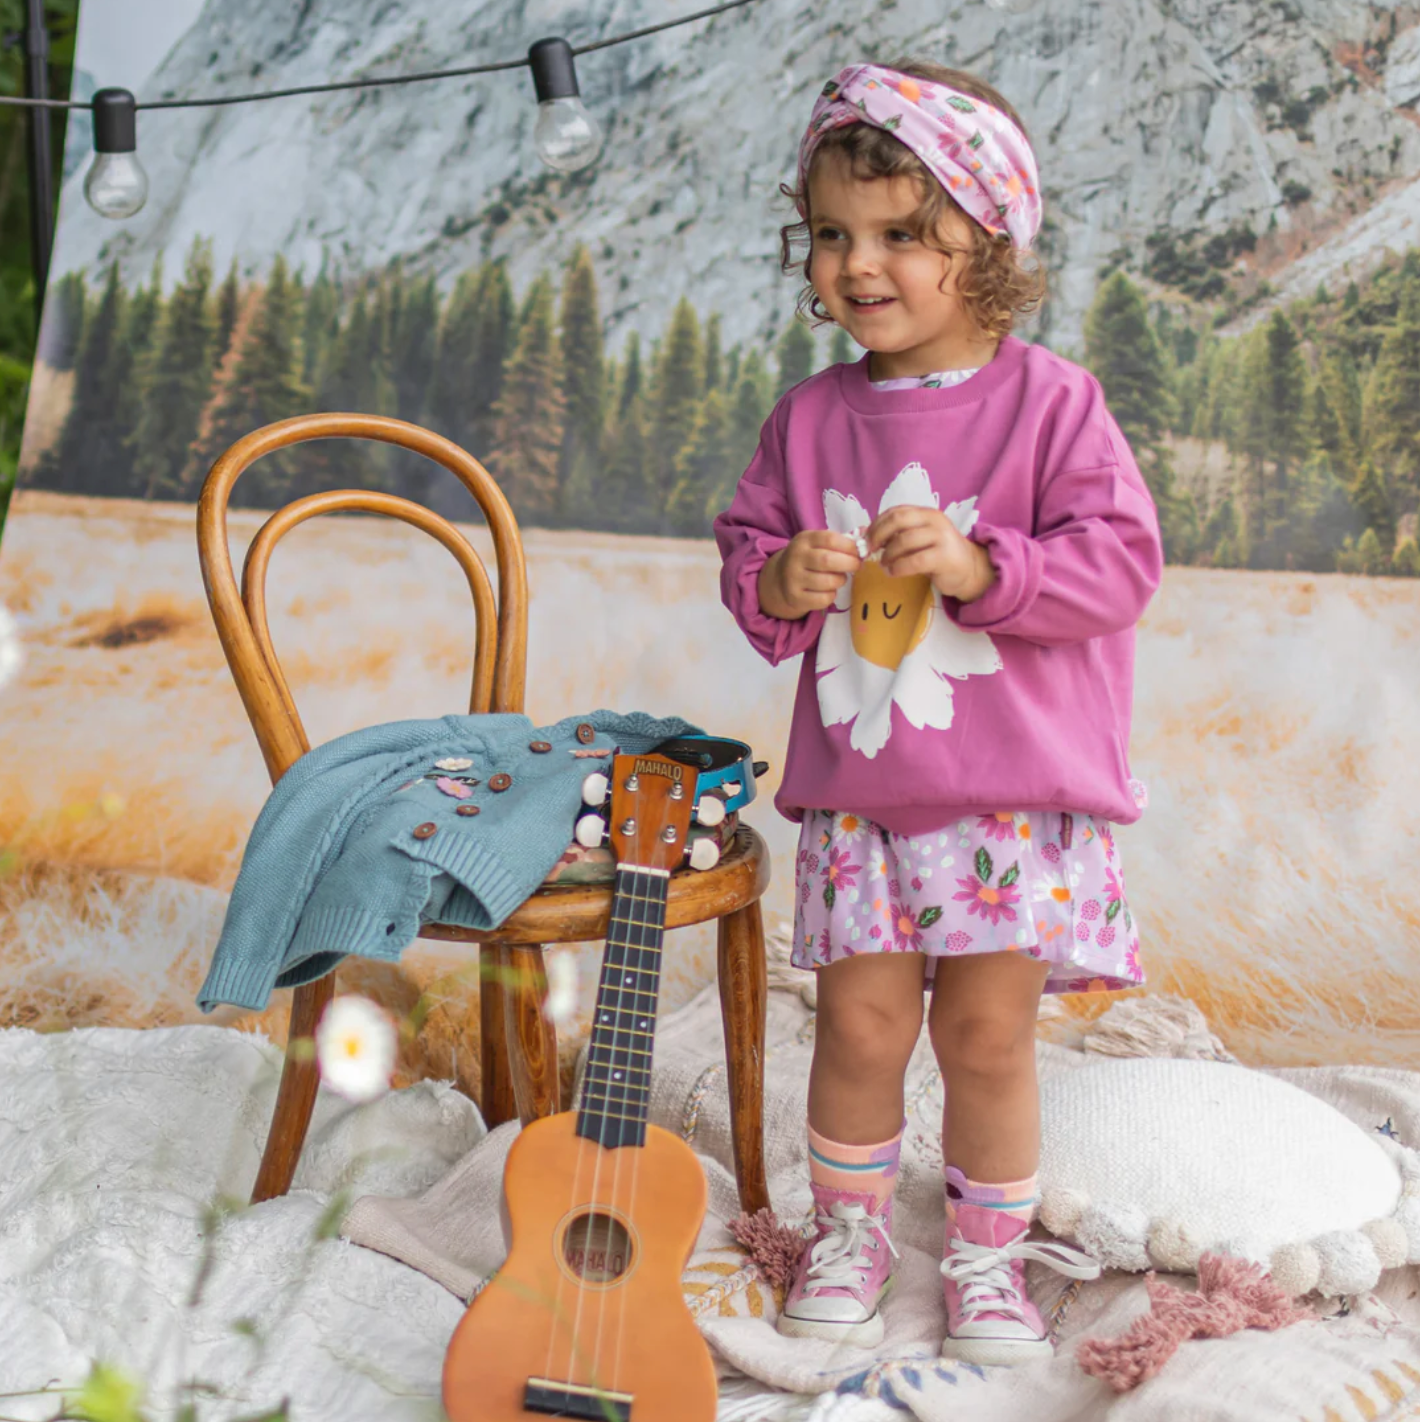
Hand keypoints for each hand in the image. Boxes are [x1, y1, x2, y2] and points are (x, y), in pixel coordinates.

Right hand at [759, 530, 860, 619]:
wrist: (780, 579)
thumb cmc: (808, 559)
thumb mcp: (818, 544)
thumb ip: (841, 540)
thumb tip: (867, 533)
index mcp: (804, 539)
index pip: (830, 539)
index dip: (849, 546)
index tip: (859, 552)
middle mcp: (796, 557)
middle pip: (828, 560)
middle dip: (849, 564)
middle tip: (856, 566)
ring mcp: (794, 578)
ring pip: (828, 581)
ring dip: (841, 580)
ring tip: (840, 578)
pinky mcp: (796, 597)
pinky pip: (824, 599)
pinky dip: (832, 595)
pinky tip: (828, 590)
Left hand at [867, 506, 996, 602]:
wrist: (970, 569)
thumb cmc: (939, 553)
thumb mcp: (921, 537)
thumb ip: (900, 534)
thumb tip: (868, 537)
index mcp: (926, 513)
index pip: (896, 511)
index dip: (877, 524)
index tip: (866, 538)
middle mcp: (934, 520)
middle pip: (898, 520)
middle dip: (878, 534)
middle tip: (869, 550)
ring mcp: (941, 537)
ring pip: (904, 541)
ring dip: (888, 554)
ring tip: (883, 564)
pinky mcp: (944, 557)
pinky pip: (914, 561)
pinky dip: (898, 568)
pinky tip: (893, 572)